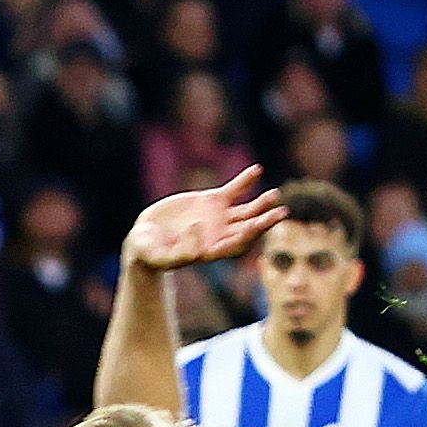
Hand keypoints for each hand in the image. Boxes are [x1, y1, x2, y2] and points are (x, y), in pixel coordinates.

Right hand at [124, 166, 285, 275]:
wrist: (145, 237)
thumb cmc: (151, 253)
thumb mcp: (161, 257)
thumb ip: (180, 251)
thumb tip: (198, 228)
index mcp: (212, 251)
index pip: (236, 245)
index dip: (246, 236)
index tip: (251, 226)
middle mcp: (222, 234)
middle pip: (249, 228)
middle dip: (265, 220)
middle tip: (281, 212)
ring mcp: (220, 217)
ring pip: (247, 210)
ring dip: (261, 203)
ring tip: (275, 195)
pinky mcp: (212, 201)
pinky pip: (234, 189)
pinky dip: (245, 180)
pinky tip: (257, 170)